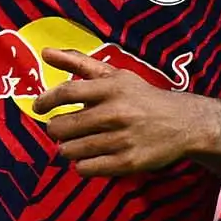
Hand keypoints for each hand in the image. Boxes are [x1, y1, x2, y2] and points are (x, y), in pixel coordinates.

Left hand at [34, 48, 208, 176]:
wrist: (183, 123)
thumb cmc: (142, 97)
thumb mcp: (114, 75)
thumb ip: (78, 63)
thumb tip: (45, 52)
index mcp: (112, 88)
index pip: (67, 92)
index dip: (46, 100)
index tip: (37, 107)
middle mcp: (116, 113)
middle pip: (63, 126)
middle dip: (57, 129)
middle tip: (63, 128)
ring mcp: (121, 140)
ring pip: (71, 150)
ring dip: (68, 148)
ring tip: (78, 142)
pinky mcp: (127, 163)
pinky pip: (85, 169)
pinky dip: (82, 164)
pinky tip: (91, 156)